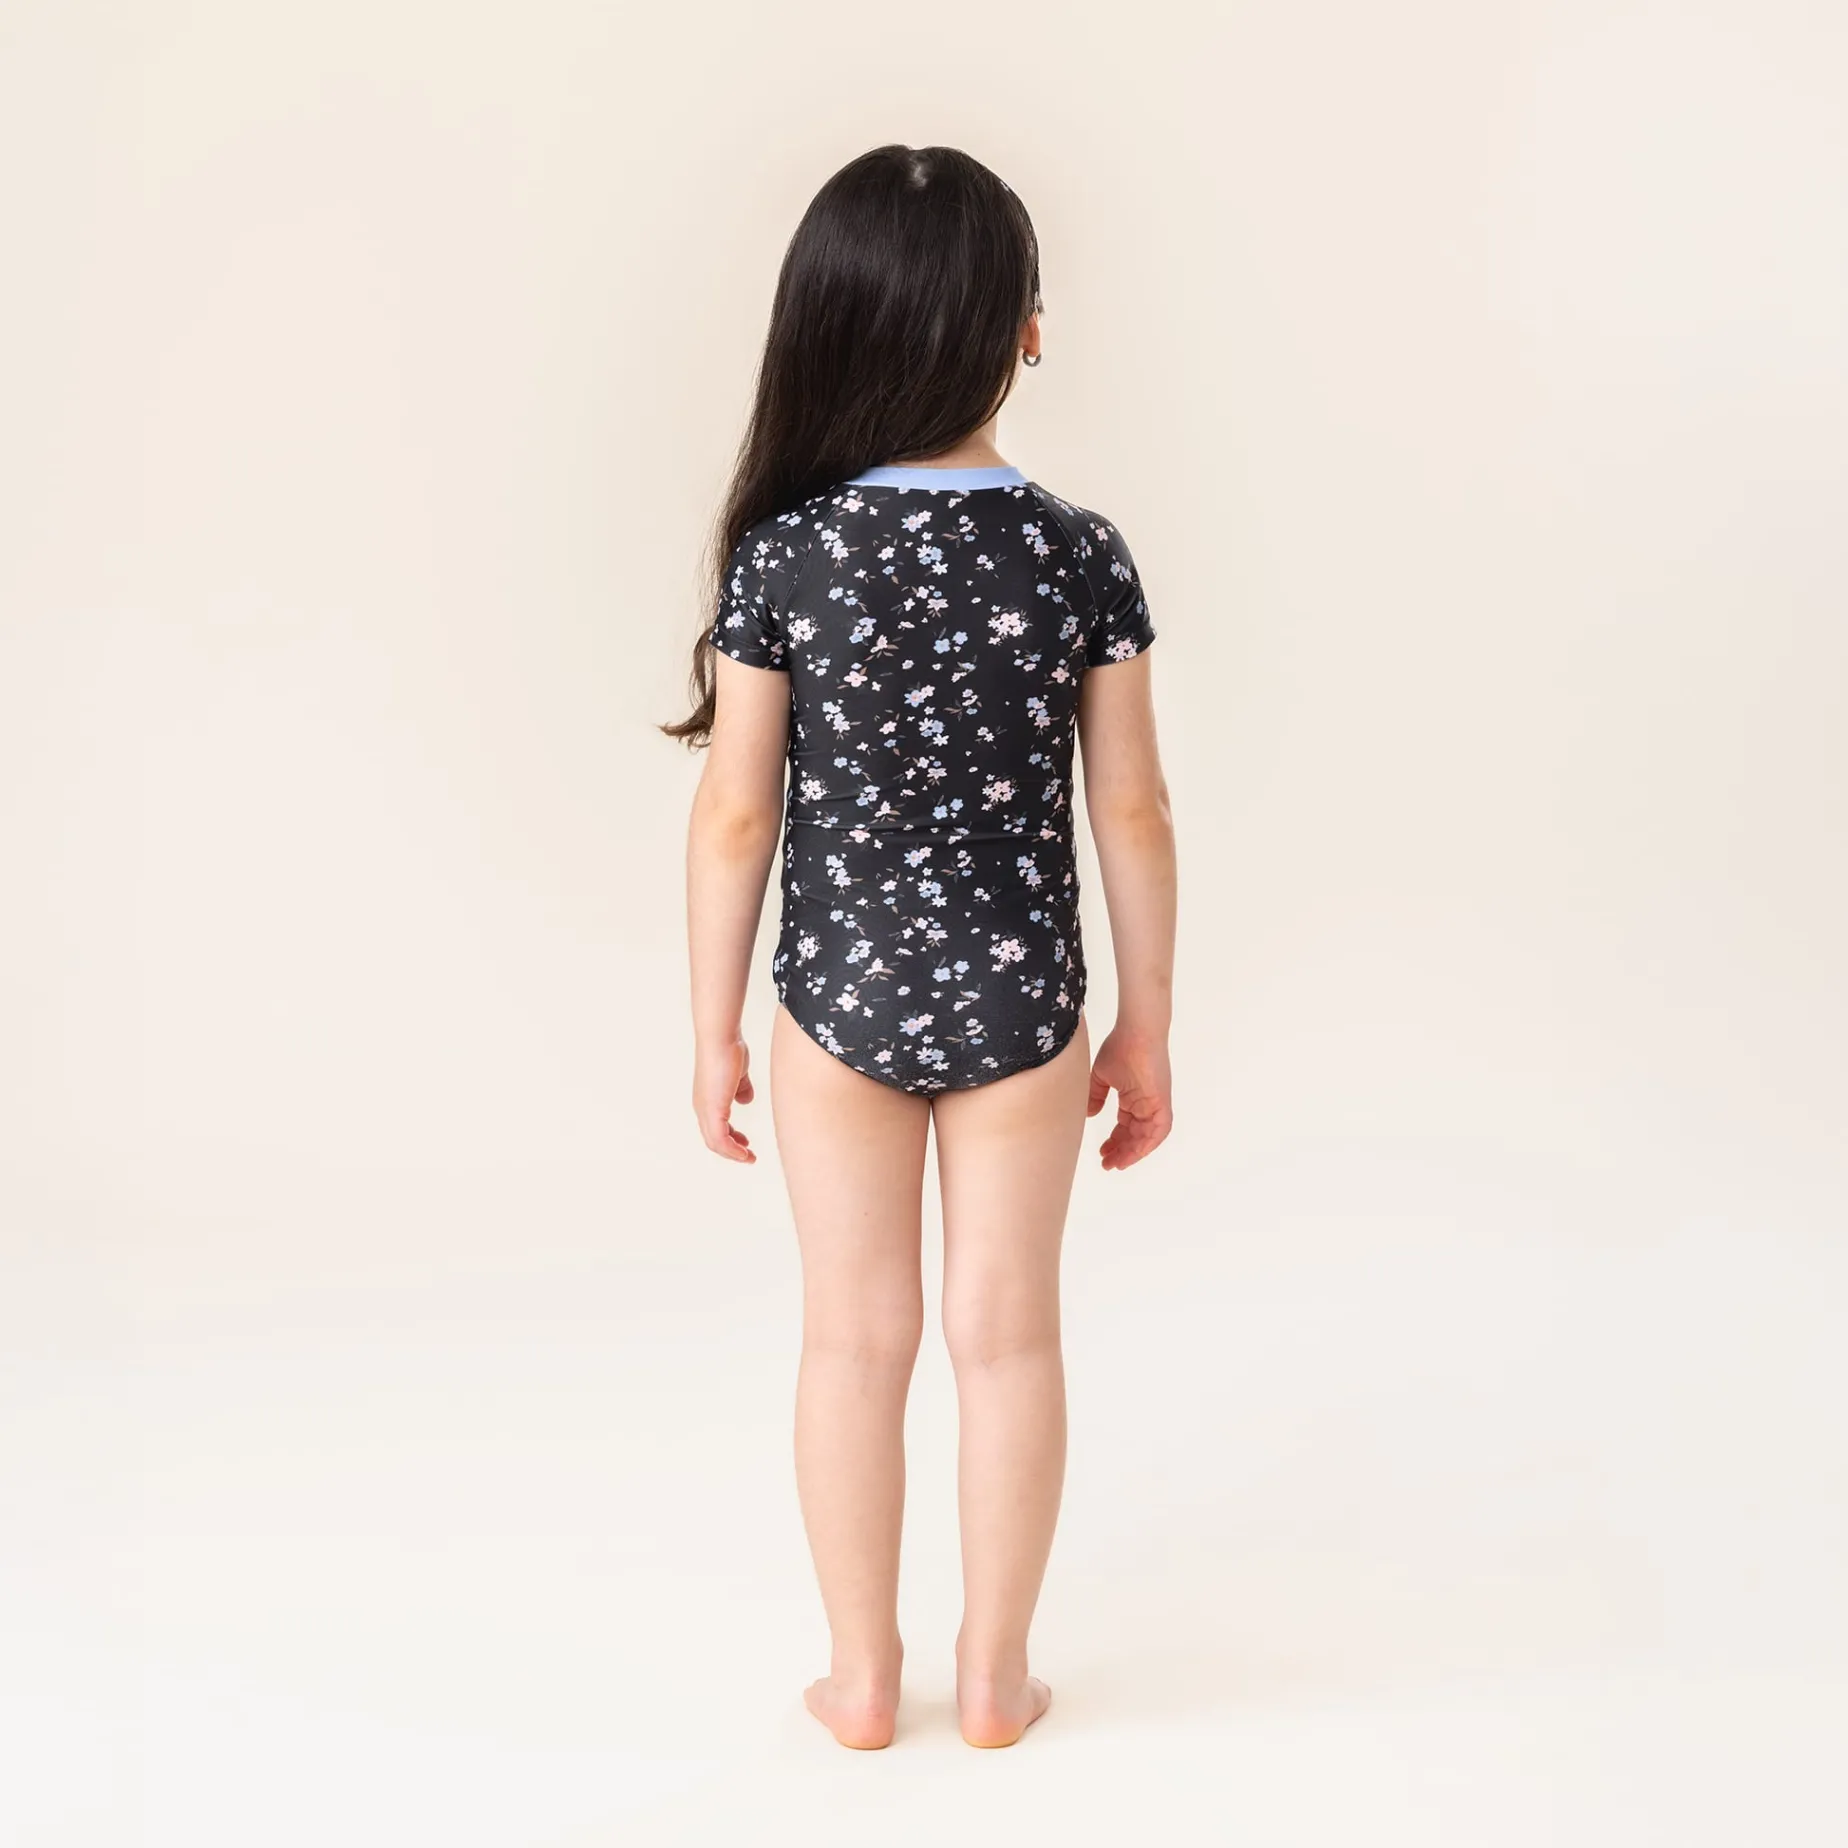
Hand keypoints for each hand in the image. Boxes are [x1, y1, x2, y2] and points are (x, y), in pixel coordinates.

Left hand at [694, 1036, 757, 1162]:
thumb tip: (745, 1099)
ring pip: (715, 1143)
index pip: (715, 1127)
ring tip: (748, 1158)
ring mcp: (705, 1110)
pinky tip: (744, 1152)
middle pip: (713, 1139)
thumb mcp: (739, 1074)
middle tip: (748, 1155)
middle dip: (731, 1150)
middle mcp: (702, 1107)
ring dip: (733, 1153)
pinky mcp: (712, 1110)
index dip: (730, 1138)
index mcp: (707, 1099)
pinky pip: (721, 1139)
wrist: (721, 1039)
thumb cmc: (729, 1050)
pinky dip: (732, 1150)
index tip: (746, 1142)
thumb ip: (742, 1088)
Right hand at [1086, 1025, 1172, 1169]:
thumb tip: (1090, 1114)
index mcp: (1135, 1097)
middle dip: (1122, 1151)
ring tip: (1118, 1163)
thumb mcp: (1102, 1076)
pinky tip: (1136, 1152)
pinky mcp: (1162, 1101)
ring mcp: (1156, 1103)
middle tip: (1108, 1164)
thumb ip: (1096, 1095)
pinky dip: (1148, 1143)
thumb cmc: (1121, 1047)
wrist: (1137, 1031)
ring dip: (1134, 1152)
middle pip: (1136, 1135)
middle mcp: (1147, 1103)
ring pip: (1148, 1136)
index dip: (1115, 1141)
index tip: (1102, 1153)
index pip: (1126, 1126)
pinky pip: (1160, 1129)